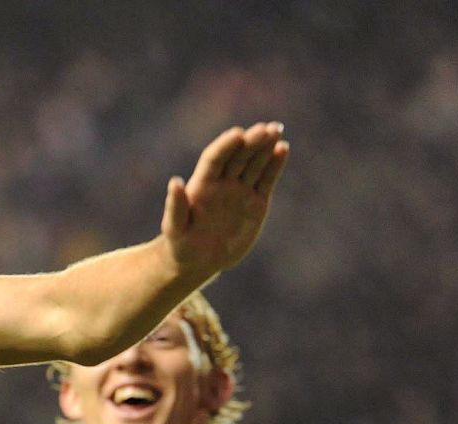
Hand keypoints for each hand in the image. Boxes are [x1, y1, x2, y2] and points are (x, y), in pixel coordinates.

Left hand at [161, 121, 289, 280]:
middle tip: (265, 129)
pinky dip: (275, 165)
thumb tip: (174, 182)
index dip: (225, 146)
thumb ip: (175, 207)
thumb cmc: (181, 245)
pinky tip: (283, 149)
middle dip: (251, 142)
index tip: (238, 134)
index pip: (214, 159)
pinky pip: (266, 180)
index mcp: (201, 185)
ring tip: (276, 130)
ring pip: (254, 164)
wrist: (199, 261)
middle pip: (238, 156)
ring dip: (265, 147)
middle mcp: (222, 183)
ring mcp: (240, 191)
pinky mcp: (256, 202)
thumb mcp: (175, 229)